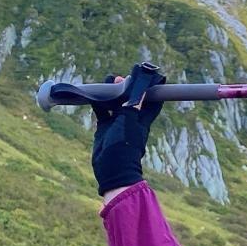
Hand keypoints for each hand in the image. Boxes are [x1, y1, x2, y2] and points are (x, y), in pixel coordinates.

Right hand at [91, 62, 165, 196]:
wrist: (112, 169)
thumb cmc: (124, 146)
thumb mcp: (129, 121)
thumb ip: (132, 102)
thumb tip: (138, 84)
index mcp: (142, 119)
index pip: (152, 102)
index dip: (152, 89)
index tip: (150, 76)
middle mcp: (131, 120)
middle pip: (132, 99)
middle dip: (127, 87)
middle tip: (120, 77)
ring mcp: (117, 124)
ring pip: (116, 103)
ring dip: (112, 93)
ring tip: (108, 80)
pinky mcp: (105, 128)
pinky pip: (102, 111)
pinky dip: (99, 102)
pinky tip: (94, 93)